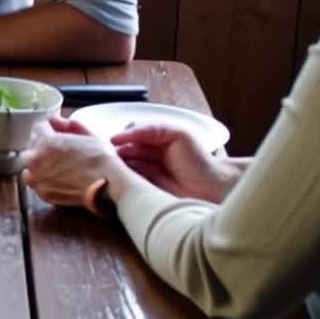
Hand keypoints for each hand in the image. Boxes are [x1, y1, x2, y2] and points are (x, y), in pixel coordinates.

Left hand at [19, 116, 126, 211]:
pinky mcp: (43, 194)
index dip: (49, 126)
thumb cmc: (101, 160)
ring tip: (58, 166)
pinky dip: (44, 180)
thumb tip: (60, 122)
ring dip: (40, 164)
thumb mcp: (87, 134)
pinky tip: (59, 178)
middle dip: (42, 146)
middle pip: (31, 148)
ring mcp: (38, 179)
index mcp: (45, 142)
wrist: (108, 185)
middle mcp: (36, 160)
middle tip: (58, 150)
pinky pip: (37, 183)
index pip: (38, 127)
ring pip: (30, 167)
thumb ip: (69, 125)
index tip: (57, 129)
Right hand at [112, 124, 238, 203]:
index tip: (112, 141)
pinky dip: (122, 178)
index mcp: (156, 138)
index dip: (122, 137)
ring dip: (118, 165)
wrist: (211, 189)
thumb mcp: (175, 134)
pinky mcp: (145, 187)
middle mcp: (149, 153)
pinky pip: (129, 180)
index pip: (132, 134)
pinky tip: (118, 176)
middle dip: (117, 151)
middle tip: (109, 155)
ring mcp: (146, 171)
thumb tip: (121, 136)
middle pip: (125, 149)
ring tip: (112, 166)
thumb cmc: (197, 160)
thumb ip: (150, 129)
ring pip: (124, 165)